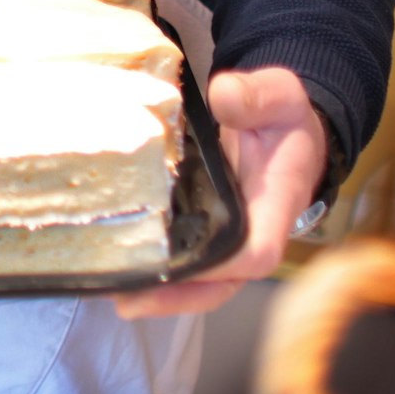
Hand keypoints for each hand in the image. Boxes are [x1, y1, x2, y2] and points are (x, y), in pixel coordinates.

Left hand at [112, 66, 326, 319]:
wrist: (283, 125)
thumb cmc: (283, 117)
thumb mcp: (280, 94)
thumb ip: (259, 95)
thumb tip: (224, 95)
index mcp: (274, 205)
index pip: (256, 253)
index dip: (222, 266)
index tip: (184, 263)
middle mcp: (251, 232)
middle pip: (221, 283)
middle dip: (176, 297)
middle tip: (126, 299)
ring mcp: (227, 236)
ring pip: (200, 281)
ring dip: (160, 292)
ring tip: (111, 289)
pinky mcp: (206, 229)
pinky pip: (186, 259)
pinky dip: (157, 269)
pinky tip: (118, 266)